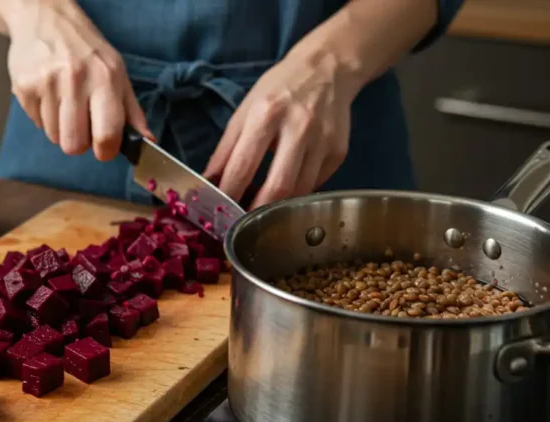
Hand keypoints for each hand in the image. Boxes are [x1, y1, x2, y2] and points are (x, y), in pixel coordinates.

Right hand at [4, 1, 151, 160]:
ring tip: (63, 104)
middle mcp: (76, 80)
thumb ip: (131, 109)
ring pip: (54, 137)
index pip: (107, 135)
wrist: (46, 18)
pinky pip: (37, 124)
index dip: (105, 151)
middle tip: (81, 125)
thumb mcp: (117, 71)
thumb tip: (147, 140)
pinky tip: (49, 96)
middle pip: (74, 145)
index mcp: (105, 79)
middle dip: (79, 142)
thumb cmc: (86, 49)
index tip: (103, 148)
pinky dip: (44, 117)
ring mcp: (47, 84)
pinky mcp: (24, 88)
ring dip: (61, 128)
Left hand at [203, 50, 358, 208]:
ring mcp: (323, 141)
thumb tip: (209, 183)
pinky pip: (316, 185)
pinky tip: (287, 190)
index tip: (219, 214)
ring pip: (299, 192)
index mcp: (266, 115)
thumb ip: (225, 150)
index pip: (242, 167)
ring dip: (278, 208)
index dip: (229, 195)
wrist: (327, 68)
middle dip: (256, 213)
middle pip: (278, 187)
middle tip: (242, 225)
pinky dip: (298, 194)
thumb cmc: (278, 90)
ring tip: (261, 212)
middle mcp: (299, 127)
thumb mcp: (244, 111)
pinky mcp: (339, 151)